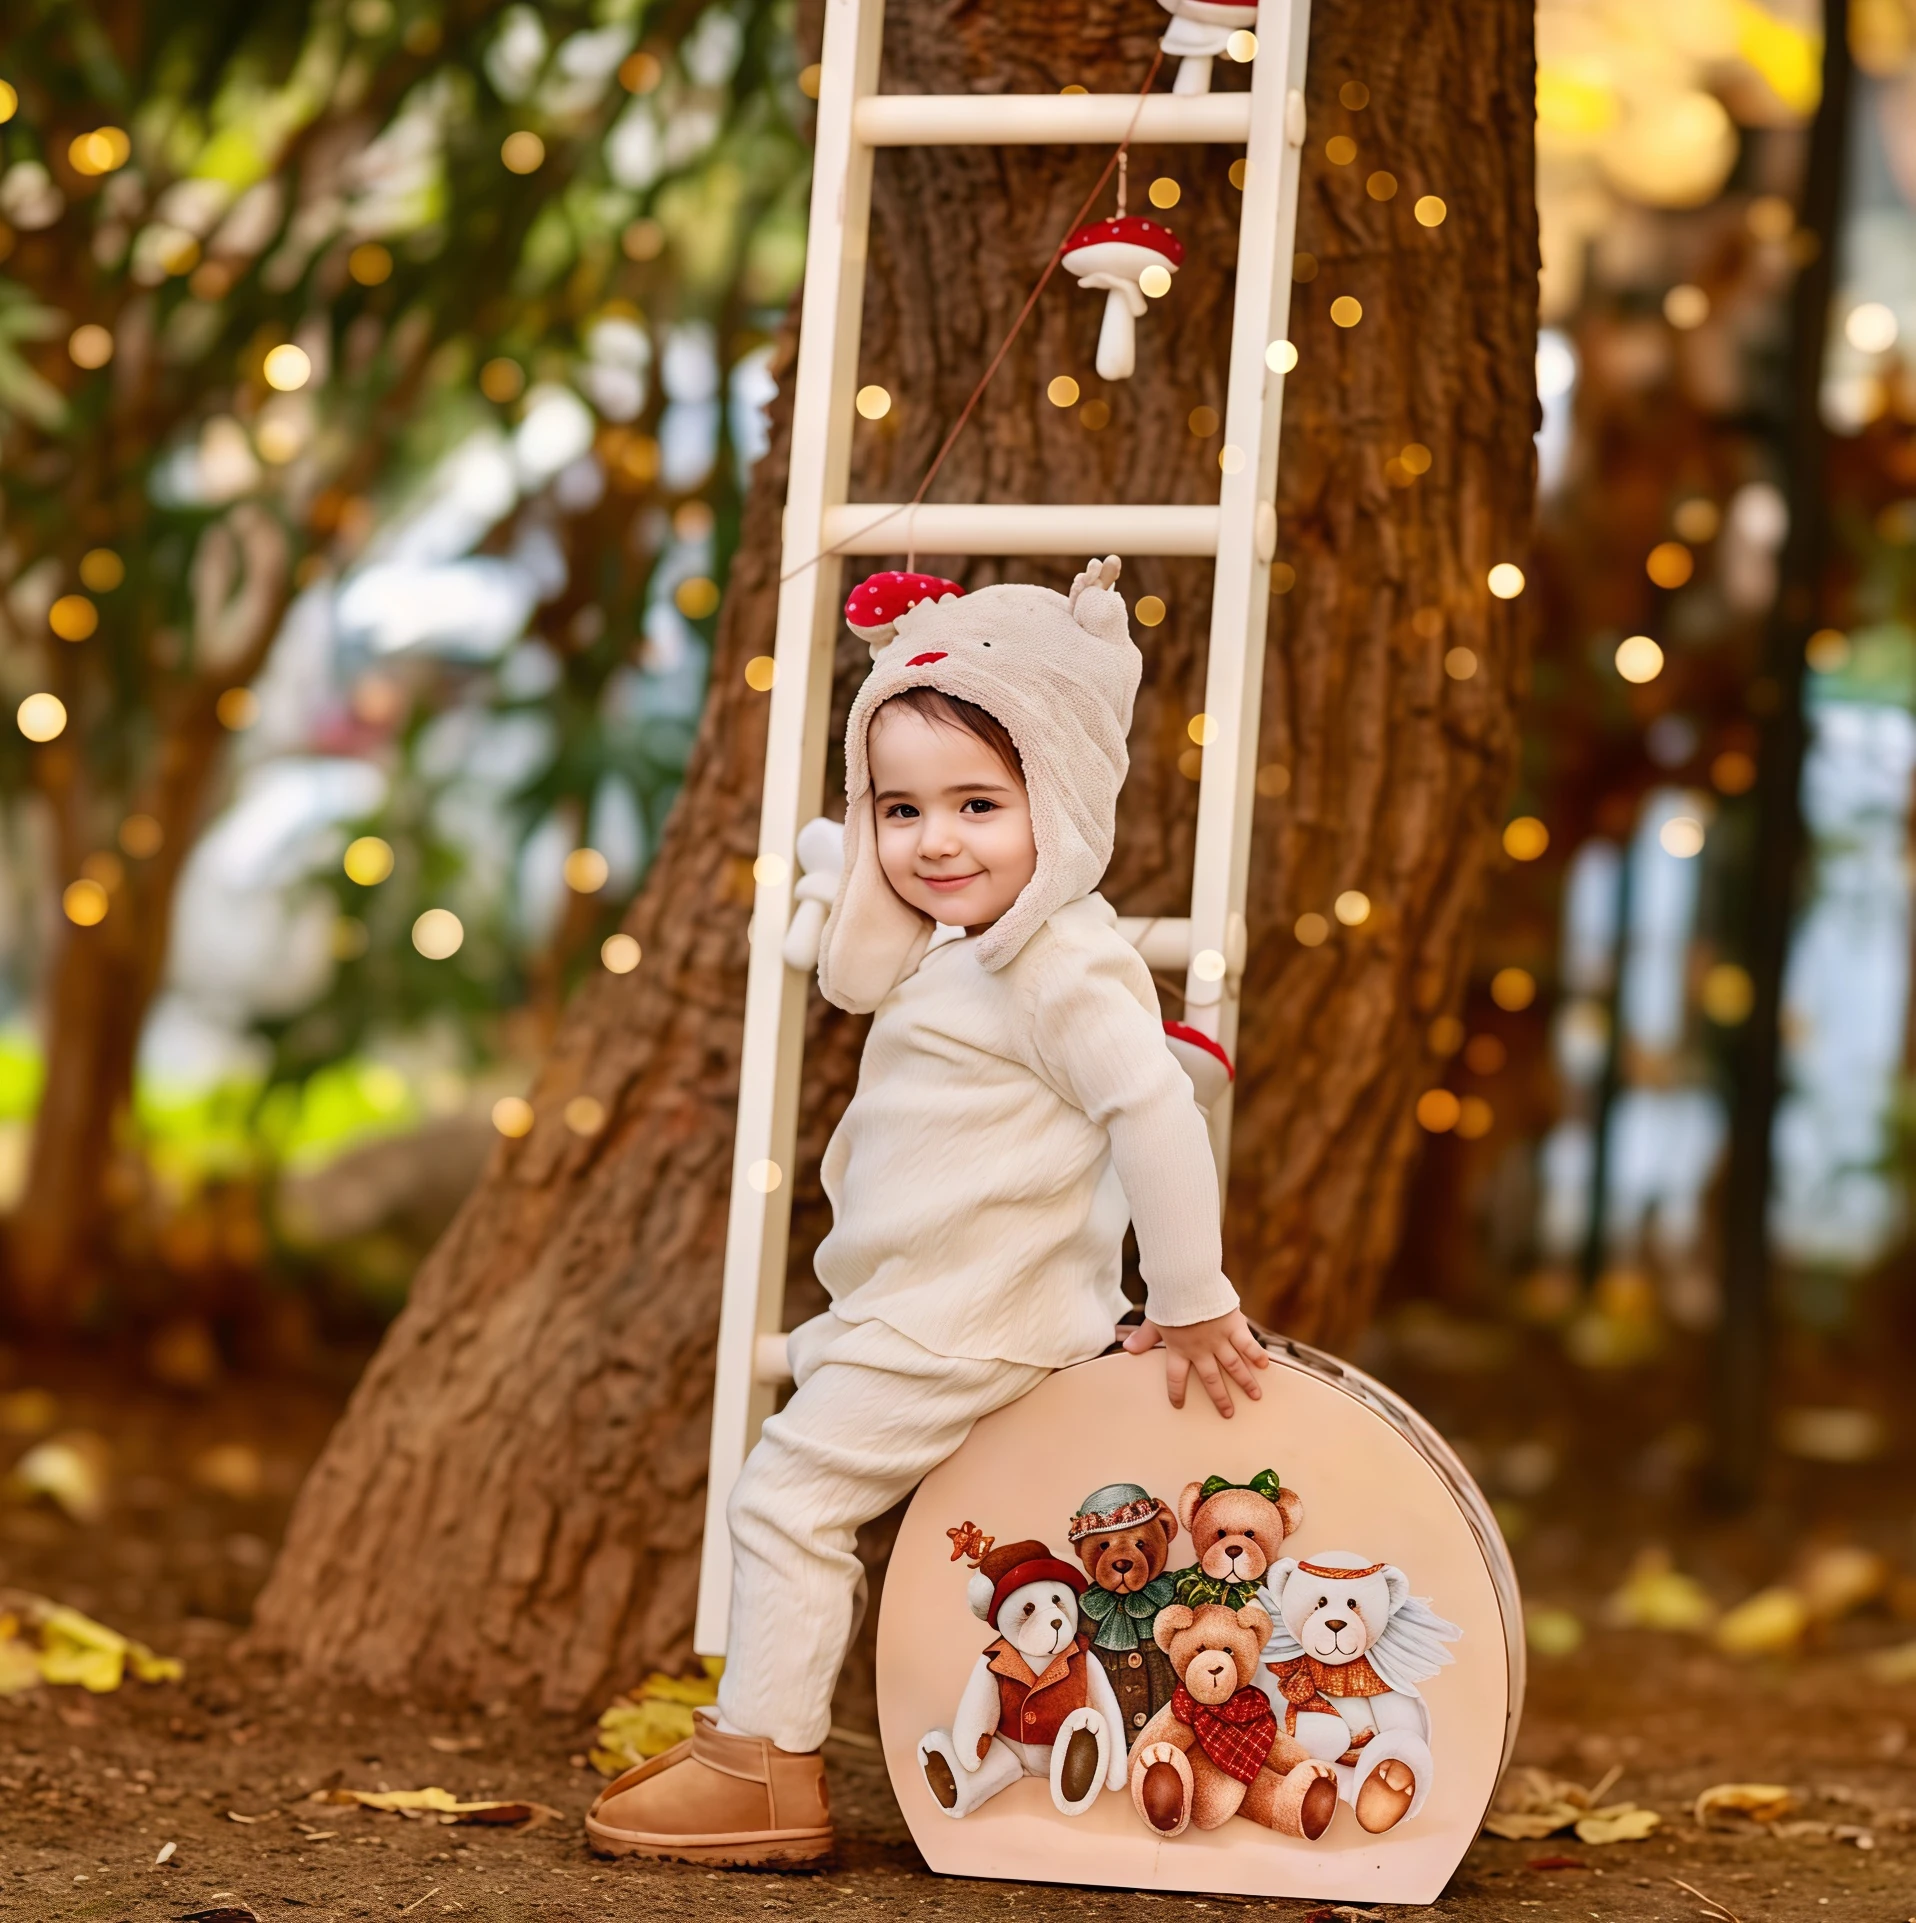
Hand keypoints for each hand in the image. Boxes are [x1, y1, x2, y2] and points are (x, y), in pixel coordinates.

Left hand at [1121, 1308, 1269, 1417]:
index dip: (1176, 1392)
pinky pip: (1247, 1344)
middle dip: (1221, 1398)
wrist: (1186, 1282)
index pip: (1176, 1378)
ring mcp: (1219, 1339)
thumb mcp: (1153, 1320)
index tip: (1178, 1405)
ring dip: (1246, 1382)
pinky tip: (1265, 1365)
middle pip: (1211, 1380)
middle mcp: (1200, 1350)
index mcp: (1179, 1349)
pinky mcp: (1233, 1326)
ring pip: (1234, 1366)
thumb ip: (1144, 1337)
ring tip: (1256, 1396)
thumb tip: (1127, 1348)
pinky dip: (1256, 1355)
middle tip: (1229, 1414)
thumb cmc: (1169, 1300)